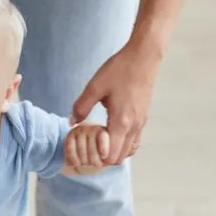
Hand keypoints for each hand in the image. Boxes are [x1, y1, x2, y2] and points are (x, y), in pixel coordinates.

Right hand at [64, 124, 109, 171]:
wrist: (85, 149)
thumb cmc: (100, 151)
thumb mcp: (109, 152)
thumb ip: (113, 154)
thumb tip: (120, 159)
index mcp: (103, 131)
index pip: (103, 138)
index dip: (104, 149)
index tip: (104, 157)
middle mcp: (91, 128)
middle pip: (92, 150)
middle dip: (95, 162)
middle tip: (98, 165)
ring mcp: (79, 131)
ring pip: (81, 151)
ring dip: (84, 162)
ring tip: (87, 164)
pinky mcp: (69, 136)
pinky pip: (70, 149)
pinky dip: (74, 159)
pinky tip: (76, 164)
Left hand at [70, 40, 161, 164]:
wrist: (144, 57)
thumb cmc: (120, 70)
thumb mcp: (95, 86)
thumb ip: (81, 106)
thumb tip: (71, 122)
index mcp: (121, 122)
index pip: (110, 156)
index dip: (96, 158)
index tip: (85, 148)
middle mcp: (134, 127)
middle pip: (119, 158)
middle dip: (103, 157)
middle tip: (89, 145)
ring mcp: (141, 124)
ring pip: (128, 151)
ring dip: (114, 150)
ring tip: (100, 139)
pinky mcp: (144, 118)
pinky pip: (134, 141)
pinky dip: (123, 143)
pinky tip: (111, 131)